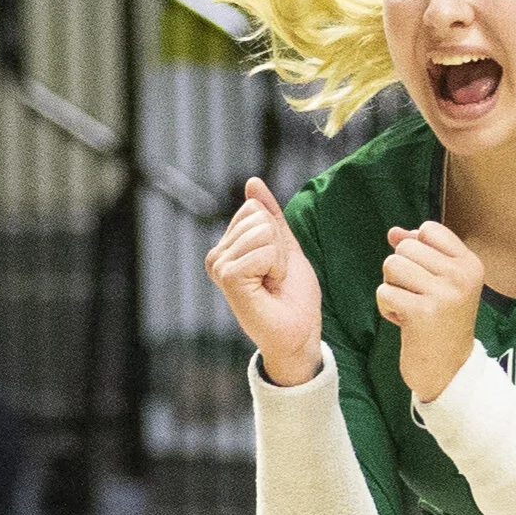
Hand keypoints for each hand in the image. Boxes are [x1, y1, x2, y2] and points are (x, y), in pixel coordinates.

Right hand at [206, 177, 322, 385]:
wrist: (298, 332)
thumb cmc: (293, 294)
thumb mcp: (284, 245)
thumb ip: (270, 215)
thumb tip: (252, 182)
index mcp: (227, 247)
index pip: (254, 208)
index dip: (277, 233)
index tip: (276, 263)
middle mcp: (217, 256)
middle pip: (258, 218)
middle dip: (279, 246)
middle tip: (275, 275)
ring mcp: (220, 266)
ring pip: (262, 232)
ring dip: (279, 258)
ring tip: (272, 282)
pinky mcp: (228, 277)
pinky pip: (262, 251)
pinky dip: (276, 267)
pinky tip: (268, 287)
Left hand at [377, 221, 483, 402]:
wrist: (450, 370)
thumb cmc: (443, 322)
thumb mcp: (442, 282)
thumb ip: (421, 253)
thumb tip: (394, 232)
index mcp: (470, 264)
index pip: (429, 230)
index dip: (415, 249)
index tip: (425, 276)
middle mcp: (461, 276)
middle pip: (405, 247)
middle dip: (400, 271)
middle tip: (416, 296)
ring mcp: (443, 294)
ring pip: (392, 266)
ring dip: (392, 288)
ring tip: (409, 306)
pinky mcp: (421, 313)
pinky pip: (384, 292)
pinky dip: (387, 307)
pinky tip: (404, 321)